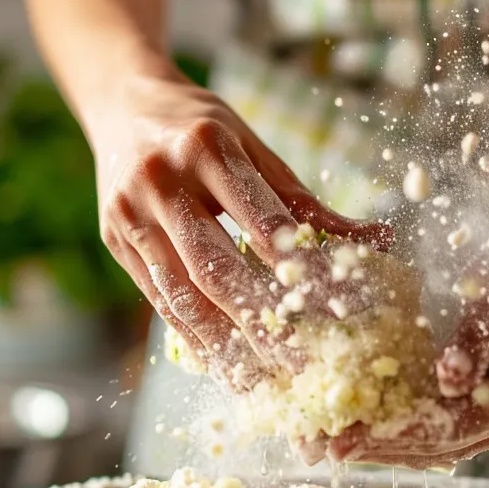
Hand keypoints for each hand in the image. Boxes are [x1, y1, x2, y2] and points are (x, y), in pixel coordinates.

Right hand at [90, 67, 388, 385]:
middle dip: (261, 325)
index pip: (262, 223)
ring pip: (181, 294)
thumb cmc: (202, 127)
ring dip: (223, 347)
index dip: (300, 272)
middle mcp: (162, 181)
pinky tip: (221, 364)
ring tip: (260, 384)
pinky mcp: (114, 239)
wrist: (121, 103)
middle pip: (217, 268)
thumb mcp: (253, 147)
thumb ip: (302, 201)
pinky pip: (158, 299)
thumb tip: (374, 242)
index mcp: (207, 147)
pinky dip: (191, 335)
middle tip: (301, 367)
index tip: (335, 313)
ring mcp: (130, 213)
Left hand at [294, 284, 488, 467]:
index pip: (456, 426)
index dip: (397, 434)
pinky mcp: (487, 413)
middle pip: (445, 446)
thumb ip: (475, 338)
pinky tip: (354, 425)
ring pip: (438, 445)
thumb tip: (449, 382)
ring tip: (328, 444)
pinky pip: (437, 428)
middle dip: (380, 447)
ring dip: (383, 445)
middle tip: (323, 449)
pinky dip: (397, 427)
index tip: (345, 441)